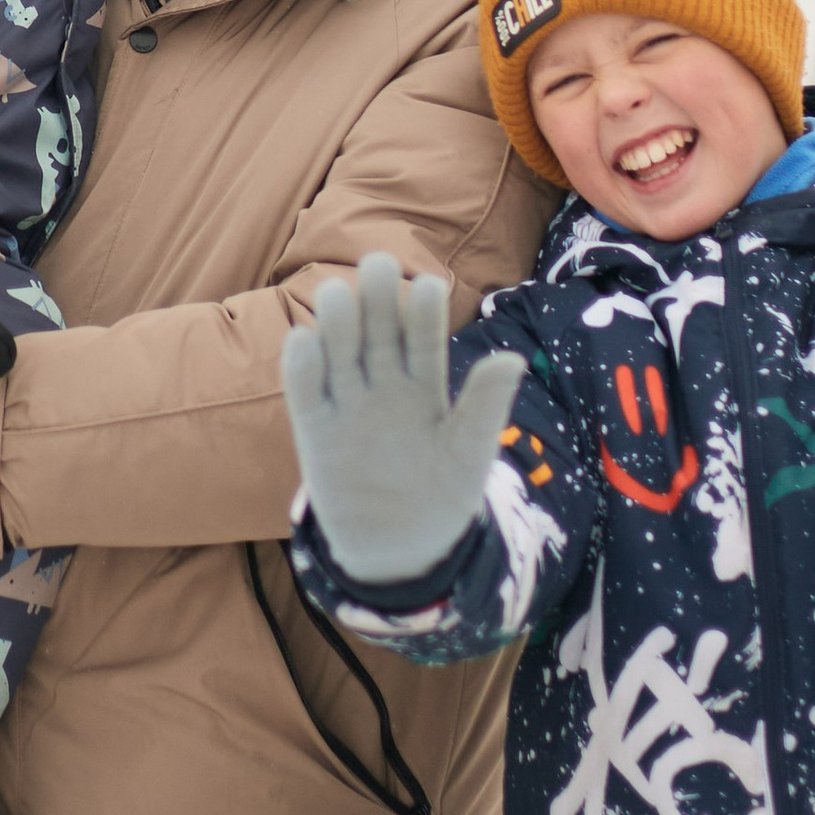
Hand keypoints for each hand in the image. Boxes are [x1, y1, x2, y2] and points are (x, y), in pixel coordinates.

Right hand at [280, 253, 524, 586]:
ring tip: (340, 296)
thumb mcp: (469, 454)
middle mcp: (383, 381)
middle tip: (380, 265)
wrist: (399, 549)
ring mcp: (347, 401)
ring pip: (338, 349)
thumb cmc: (443, 494)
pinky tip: (303, 340)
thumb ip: (484, 408)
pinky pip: (304, 390)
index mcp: (424, 381)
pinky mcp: (315, 427)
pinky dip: (301, 366)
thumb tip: (513, 359)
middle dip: (377, 298)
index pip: (422, 335)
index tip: (430, 287)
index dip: (424, 311)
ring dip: (337, 321)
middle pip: (376, 330)